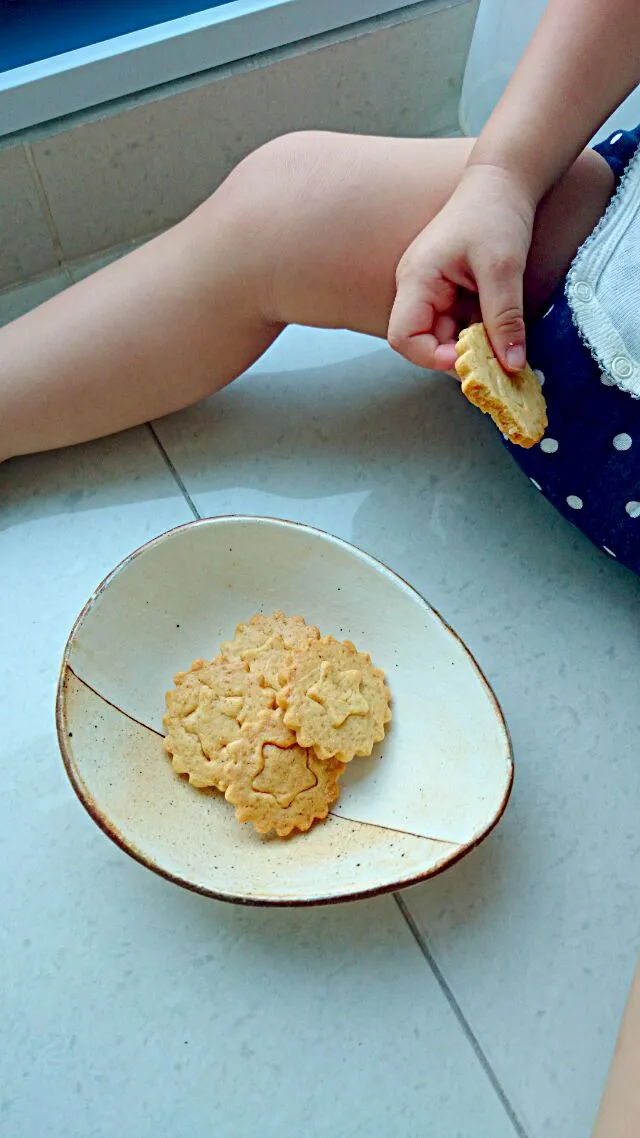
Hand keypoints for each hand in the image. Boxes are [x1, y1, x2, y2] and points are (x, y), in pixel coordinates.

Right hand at [388, 163, 536, 371]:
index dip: (432, 357)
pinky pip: (461, 325)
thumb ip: (506, 319)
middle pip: (426, 342)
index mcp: (417, 280)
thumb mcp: (503, 268)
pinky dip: (481, 334)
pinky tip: (503, 331)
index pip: (404, 338)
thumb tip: (512, 365)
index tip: (470, 360)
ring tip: (504, 345)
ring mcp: (433, 292)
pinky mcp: (451, 293)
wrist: (504, 180)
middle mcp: (418, 289)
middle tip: (497, 361)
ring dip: (474, 347)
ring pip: (447, 337)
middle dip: (460, 356)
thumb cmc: (495, 212)